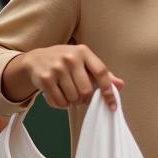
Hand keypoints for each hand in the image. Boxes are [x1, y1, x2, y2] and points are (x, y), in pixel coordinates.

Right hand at [8, 44, 123, 110]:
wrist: (36, 59)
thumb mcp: (84, 62)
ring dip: (73, 102)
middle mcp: (70, 58)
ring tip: (69, 94)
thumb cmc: (66, 61)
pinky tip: (60, 96)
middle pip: (86, 90)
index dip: (108, 91)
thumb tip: (120, 85)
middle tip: (82, 97)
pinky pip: (59, 101)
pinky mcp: (45, 78)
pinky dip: (62, 104)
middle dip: (85, 98)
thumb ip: (102, 74)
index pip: (101, 73)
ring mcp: (56, 68)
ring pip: (73, 97)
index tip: (112, 105)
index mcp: (83, 52)